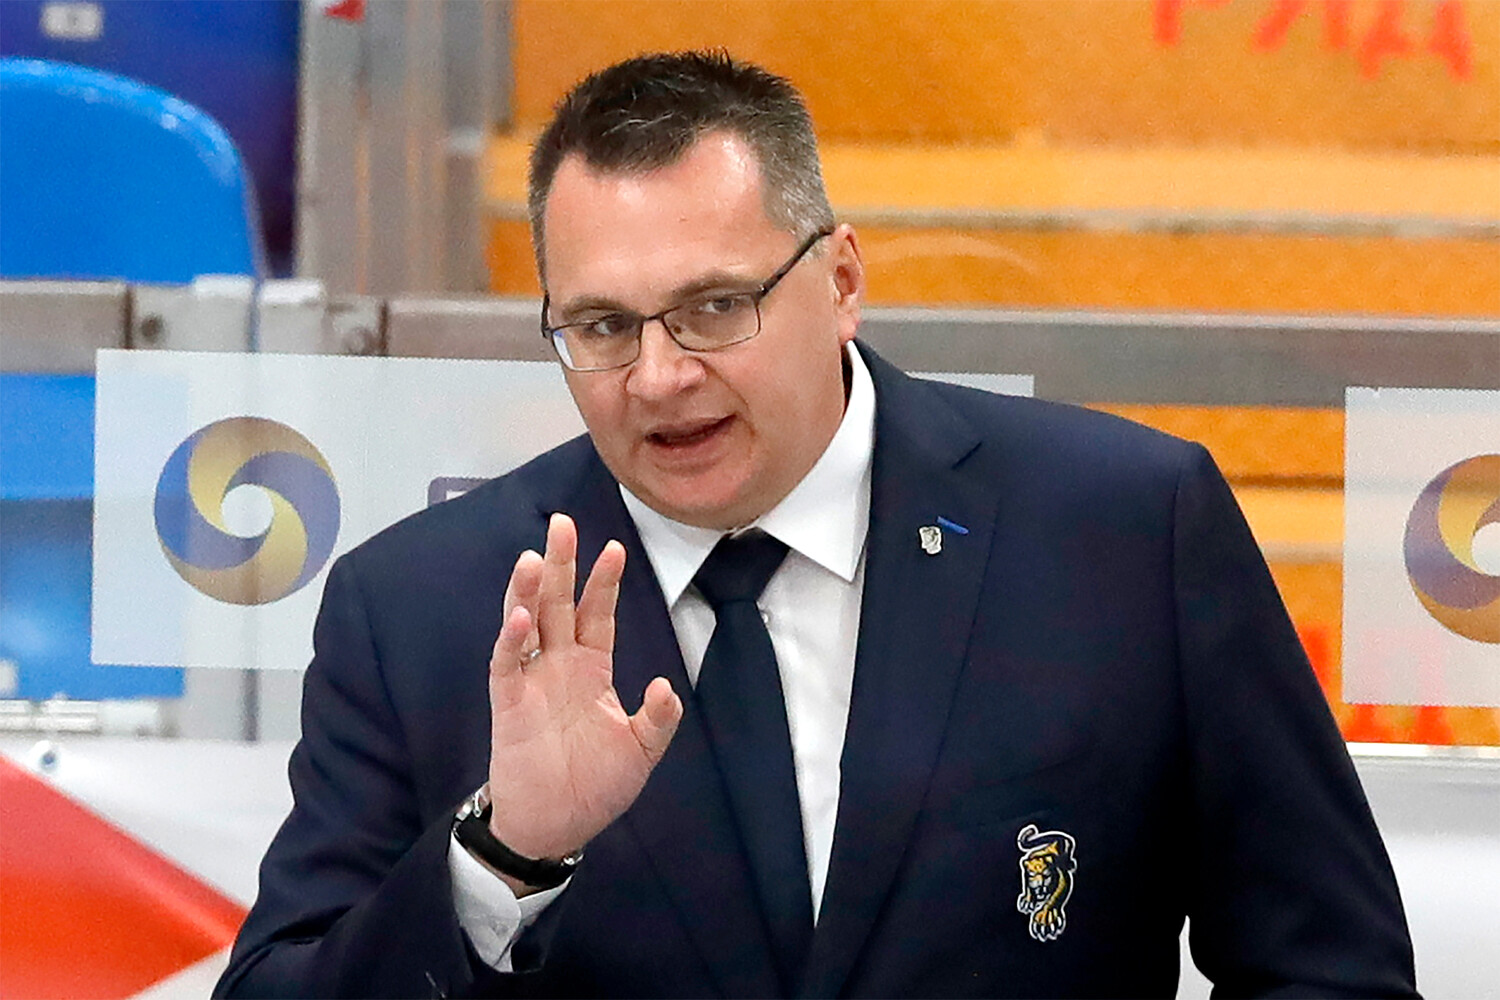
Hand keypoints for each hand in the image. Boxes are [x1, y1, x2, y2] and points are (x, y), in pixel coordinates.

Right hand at [484, 513, 681, 891]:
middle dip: (560, 564)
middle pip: (558, 603)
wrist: (557, 827)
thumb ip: (657, 718)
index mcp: (591, 670)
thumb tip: (665, 686)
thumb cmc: (596, 787)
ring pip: (526, 623)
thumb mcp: (641, 752)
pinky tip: (519, 616)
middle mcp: (559, 666)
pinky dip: (511, 639)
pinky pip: (507, 663)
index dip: (603, 582)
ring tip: (532, 556)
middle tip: (562, 522)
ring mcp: (532, 681)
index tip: (614, 548)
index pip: (597, 614)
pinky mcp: (508, 703)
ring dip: (527, 590)